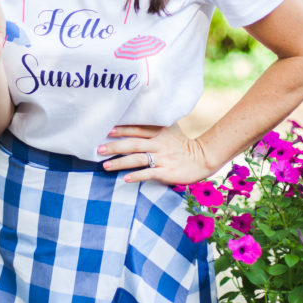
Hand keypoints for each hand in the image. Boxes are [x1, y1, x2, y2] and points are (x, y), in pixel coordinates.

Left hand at [97, 123, 213, 184]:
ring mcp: (162, 158)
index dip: (121, 130)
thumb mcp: (170, 130)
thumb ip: (154, 127)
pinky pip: (148, 173)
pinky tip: (124, 178)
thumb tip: (135, 124)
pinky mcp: (166, 171)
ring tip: (105, 166)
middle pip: (133, 144)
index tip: (107, 131)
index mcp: (159, 132)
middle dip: (115, 146)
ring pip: (137, 159)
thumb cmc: (183, 145)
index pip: (137, 129)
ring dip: (120, 162)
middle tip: (99, 149)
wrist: (203, 158)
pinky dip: (136, 176)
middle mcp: (159, 143)